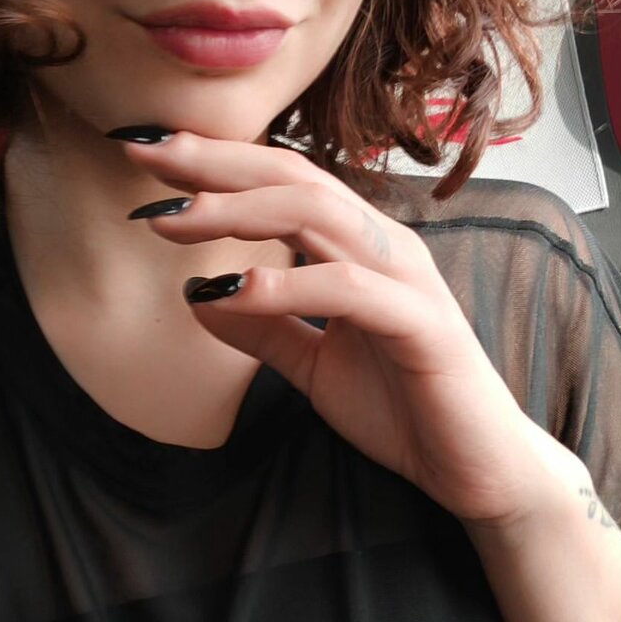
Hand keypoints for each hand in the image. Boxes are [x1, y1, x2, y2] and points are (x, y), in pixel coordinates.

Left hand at [121, 130, 572, 527]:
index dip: (214, 163)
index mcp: (356, 246)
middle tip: (142, 151)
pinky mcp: (422, 325)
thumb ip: (261, 326)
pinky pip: (350, 289)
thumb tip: (196, 293)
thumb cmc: (402, 406)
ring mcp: (405, 279)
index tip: (146, 153)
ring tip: (173, 216)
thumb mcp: (311, 364)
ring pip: (318, 215)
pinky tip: (238, 285)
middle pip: (292, 179)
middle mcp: (381, 246)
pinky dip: (292, 281)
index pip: (279, 183)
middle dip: (215, 162)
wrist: (478, 470)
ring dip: (239, 210)